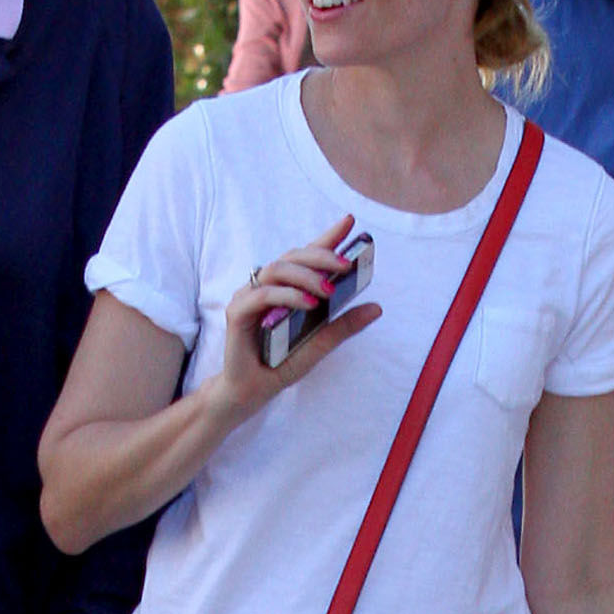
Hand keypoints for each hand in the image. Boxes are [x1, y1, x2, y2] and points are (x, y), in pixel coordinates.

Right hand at [216, 219, 381, 418]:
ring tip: (330, 290)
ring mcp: (250, 297)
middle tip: (346, 263)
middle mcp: (267, 287)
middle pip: (293, 256)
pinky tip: (308, 304)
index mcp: (287, 289)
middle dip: (322, 255)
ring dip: (307, 276)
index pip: (308, 255)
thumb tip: (376, 307)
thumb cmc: (281, 365)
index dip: (327, 236)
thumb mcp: (321, 345)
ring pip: (278, 269)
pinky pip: (263, 294)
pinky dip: (288, 296)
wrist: (252, 393)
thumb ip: (344, 325)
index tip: (350, 221)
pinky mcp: (237, 312)